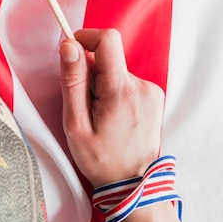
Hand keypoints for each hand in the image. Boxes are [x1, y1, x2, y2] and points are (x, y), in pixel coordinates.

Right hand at [59, 28, 163, 186]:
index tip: (70, 51)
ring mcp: (151, 91)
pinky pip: (125, 80)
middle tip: (84, 104)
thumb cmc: (101, 159)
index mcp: (121, 91)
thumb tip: (69, 45)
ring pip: (115, 70)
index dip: (85, 37)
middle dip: (89, 73)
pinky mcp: (154, 96)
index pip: (108, 40)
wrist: (133, 184)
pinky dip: (113, 91)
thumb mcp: (75, 124)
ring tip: (100, 116)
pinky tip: (112, 116)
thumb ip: (72, 81)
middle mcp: (141, 86)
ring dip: (101, 85)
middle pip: (108, 57)